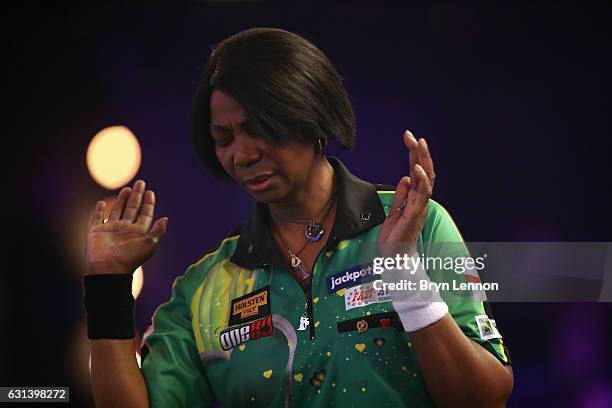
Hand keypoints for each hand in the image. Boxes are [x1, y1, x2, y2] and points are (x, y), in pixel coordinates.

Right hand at [86, 180, 167, 274]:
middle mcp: (125, 229)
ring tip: (127, 189)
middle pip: (132, 208)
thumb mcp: (149, 244)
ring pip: (117, 210)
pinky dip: (98, 211)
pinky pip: (97, 218)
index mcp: (138, 232)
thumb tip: (166, 218)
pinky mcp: (96, 232)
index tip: (150, 192)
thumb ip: (158, 231)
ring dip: (122, 200)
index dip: (148, 203)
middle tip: (141, 183)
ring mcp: (111, 230)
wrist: (109, 269)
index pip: (145, 214)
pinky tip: (101, 203)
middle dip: (137, 196)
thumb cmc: (131, 258)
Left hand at [377, 130, 434, 255]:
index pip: (417, 172)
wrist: (394, 259)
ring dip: (423, 161)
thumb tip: (405, 178)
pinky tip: (415, 168)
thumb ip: (401, 195)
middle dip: (420, 153)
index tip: (409, 138)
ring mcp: (419, 207)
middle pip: (425, 172)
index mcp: (415, 198)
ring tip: (419, 145)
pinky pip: (421, 195)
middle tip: (414, 136)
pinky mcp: (415, 215)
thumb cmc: (396, 238)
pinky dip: (420, 180)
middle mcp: (420, 201)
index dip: (414, 155)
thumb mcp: (394, 211)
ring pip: (426, 180)